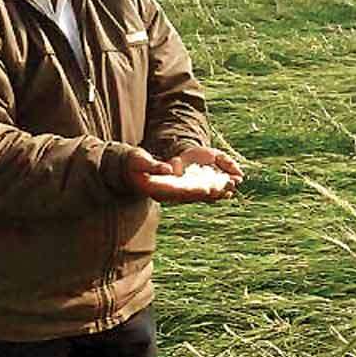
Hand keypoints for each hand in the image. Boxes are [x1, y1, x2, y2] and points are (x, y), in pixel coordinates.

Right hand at [126, 146, 240, 203]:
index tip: (209, 190)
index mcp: (159, 189)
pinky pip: (195, 190)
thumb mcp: (139, 161)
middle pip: (193, 195)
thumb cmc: (131, 163)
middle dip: (210, 192)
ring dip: (212, 192)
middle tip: (228, 189)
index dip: (196, 191)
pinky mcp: (176, 189)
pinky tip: (220, 186)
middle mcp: (167, 195)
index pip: (180, 192)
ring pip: (196, 194)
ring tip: (230, 188)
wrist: (125, 170)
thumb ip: (153, 166)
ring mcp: (172, 194)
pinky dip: (208, 189)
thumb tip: (168, 169)